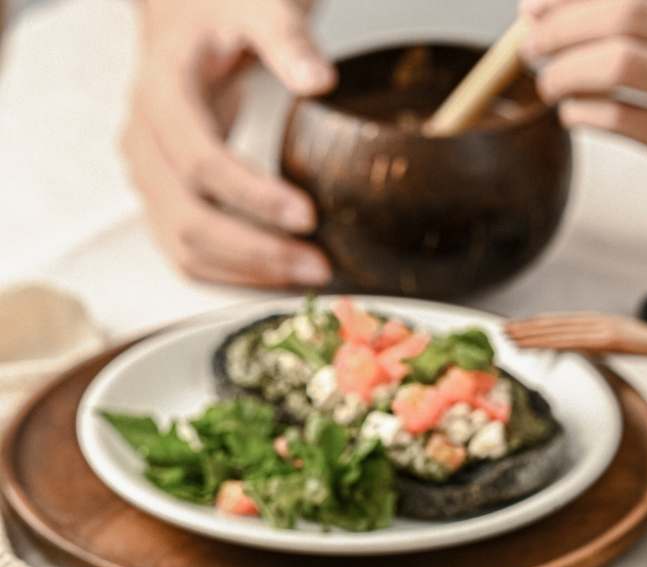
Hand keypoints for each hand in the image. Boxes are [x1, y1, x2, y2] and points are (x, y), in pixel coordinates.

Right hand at [121, 0, 334, 287]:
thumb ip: (286, 39)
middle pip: (189, 218)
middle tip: (317, 264)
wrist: (188, 13)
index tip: (307, 216)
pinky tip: (278, 276)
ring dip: (247, 273)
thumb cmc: (220, 9)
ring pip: (184, 247)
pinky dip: (232, 274)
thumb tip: (319, 79)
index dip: (252, 196)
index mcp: (162, 92)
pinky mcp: (162, 197)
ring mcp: (148, 175)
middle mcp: (144, 140)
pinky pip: (188, 253)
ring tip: (308, 275)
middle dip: (257, 251)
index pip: (200, 160)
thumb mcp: (257, 6)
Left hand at [523, 0, 646, 231]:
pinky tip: (572, 115)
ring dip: (568, 70)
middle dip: (562, 23)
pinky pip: (632, 123)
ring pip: (624, 64)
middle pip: (627, 11)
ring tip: (546, 81)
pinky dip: (589, 114)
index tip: (533, 0)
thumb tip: (590, 9)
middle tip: (530, 41)